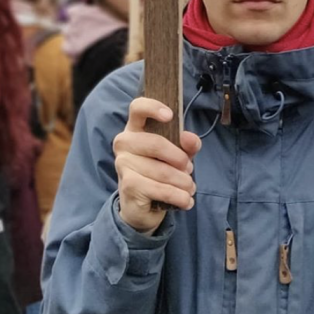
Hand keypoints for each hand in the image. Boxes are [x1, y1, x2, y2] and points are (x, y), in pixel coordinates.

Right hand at [113, 97, 200, 235]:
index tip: (170, 115)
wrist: (141, 206)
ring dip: (183, 182)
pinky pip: (161, 189)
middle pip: (156, 143)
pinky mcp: (128, 185)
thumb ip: (187, 145)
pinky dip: (179, 197)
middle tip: (189, 169)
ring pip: (163, 171)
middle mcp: (124, 142)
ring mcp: (123, 164)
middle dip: (180, 159)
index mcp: (135, 128)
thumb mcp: (176, 155)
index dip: (153, 107)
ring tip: (189, 188)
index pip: (137, 108)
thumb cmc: (158, 172)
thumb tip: (190, 139)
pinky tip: (185, 200)